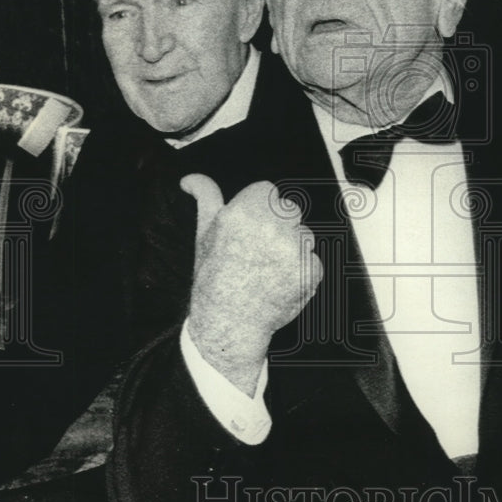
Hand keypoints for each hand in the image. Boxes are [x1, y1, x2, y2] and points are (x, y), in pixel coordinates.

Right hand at [181, 174, 322, 395]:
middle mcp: (271, 228)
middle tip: (258, 252)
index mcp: (244, 213)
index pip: (267, 191)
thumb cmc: (214, 276)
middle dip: (278, 226)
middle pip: (289, 209)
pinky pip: (313, 260)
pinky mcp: (311, 271)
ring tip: (269, 269)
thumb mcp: (204, 232)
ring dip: (293, 248)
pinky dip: (302, 271)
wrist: (228, 322)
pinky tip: (281, 282)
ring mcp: (294, 250)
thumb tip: (189, 179)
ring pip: (304, 234)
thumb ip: (205, 198)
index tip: (249, 230)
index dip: (258, 210)